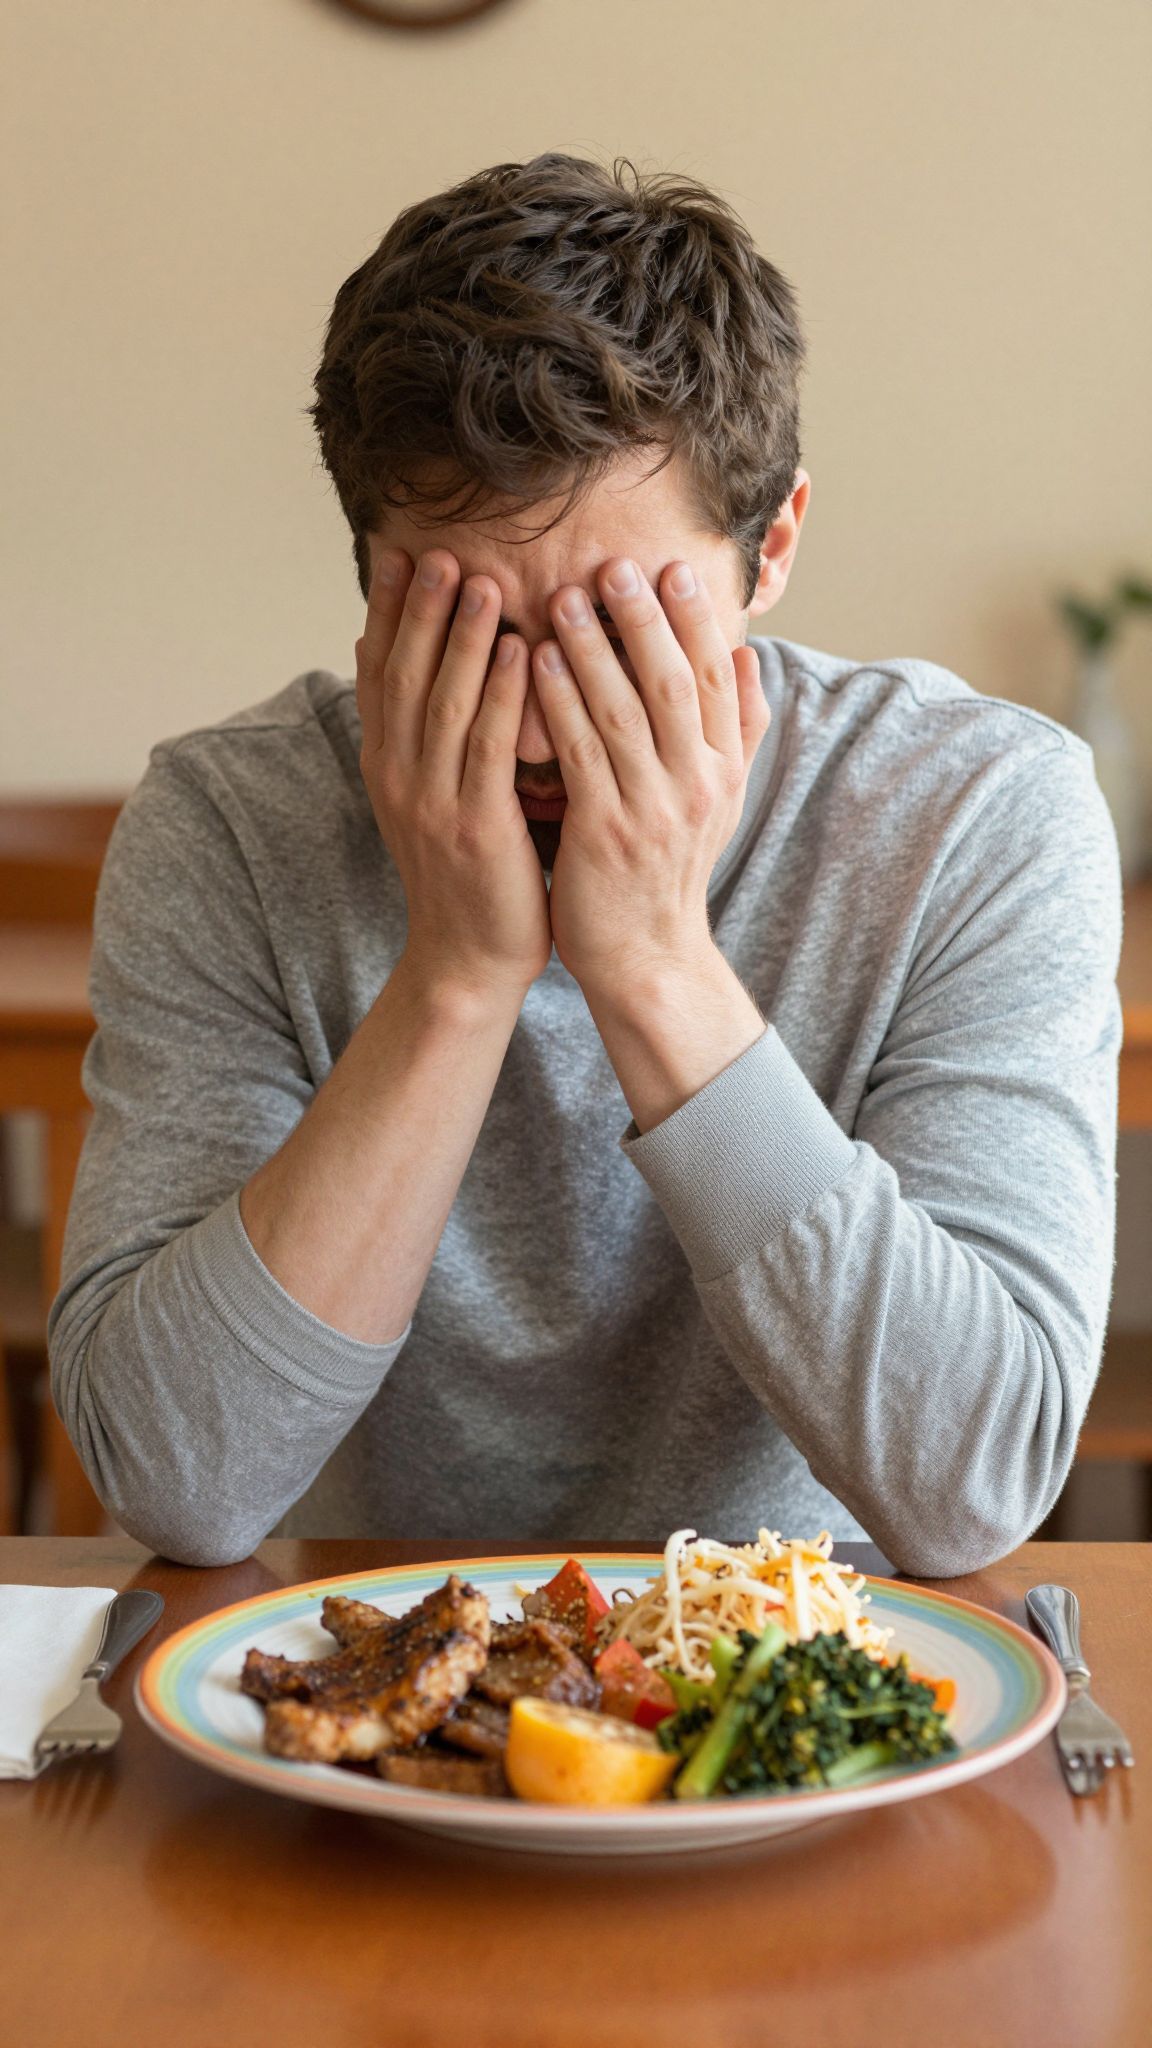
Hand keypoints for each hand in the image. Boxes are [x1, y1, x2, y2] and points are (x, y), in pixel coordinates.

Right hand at [356, 546, 552, 998]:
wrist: (469, 957)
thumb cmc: (467, 870)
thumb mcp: (430, 793)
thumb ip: (422, 732)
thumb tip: (397, 664)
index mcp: (387, 765)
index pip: (380, 672)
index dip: (391, 612)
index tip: (401, 553)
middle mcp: (399, 777)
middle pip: (406, 677)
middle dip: (423, 611)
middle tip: (441, 550)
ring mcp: (434, 803)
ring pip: (445, 705)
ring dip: (463, 640)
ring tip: (481, 581)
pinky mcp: (476, 829)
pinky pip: (490, 750)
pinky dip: (505, 697)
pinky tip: (523, 653)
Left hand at [532, 557, 770, 993]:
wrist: (646, 957)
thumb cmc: (670, 870)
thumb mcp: (720, 801)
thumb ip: (736, 728)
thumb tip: (748, 655)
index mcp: (722, 768)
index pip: (712, 677)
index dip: (692, 620)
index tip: (669, 567)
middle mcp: (696, 783)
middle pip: (671, 683)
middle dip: (643, 619)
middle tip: (613, 563)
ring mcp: (652, 809)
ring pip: (623, 711)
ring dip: (593, 648)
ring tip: (564, 596)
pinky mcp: (606, 832)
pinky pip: (582, 753)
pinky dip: (561, 702)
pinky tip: (537, 661)